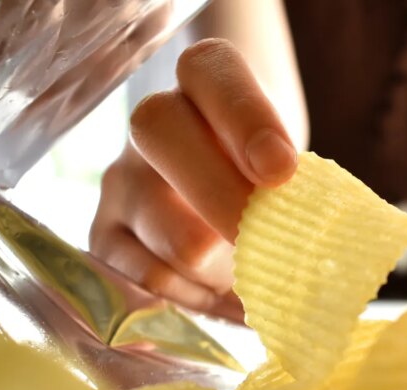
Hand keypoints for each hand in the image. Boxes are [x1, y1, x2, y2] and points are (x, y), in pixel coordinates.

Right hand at [90, 39, 297, 321]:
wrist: (222, 202)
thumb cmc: (268, 177)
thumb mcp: (286, 164)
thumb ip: (293, 187)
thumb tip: (302, 248)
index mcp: (205, 82)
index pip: (210, 72)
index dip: (246, 118)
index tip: (281, 167)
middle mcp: (151, 121)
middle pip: (166, 138)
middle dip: (230, 205)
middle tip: (275, 245)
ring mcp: (120, 180)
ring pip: (175, 236)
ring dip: (228, 270)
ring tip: (252, 275)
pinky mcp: (103, 237)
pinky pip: (155, 281)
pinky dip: (200, 299)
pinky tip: (223, 296)